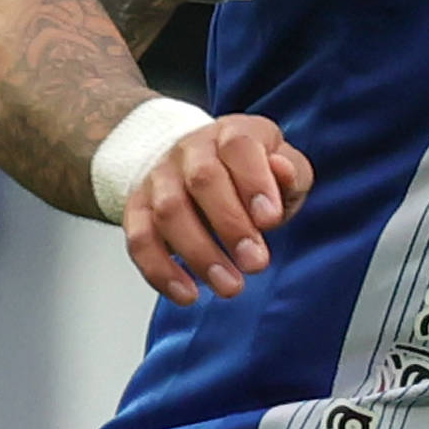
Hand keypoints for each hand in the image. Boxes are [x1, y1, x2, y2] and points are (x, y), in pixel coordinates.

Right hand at [122, 114, 315, 303]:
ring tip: (230, 285)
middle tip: (255, 262)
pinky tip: (188, 294)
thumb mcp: (281, 167)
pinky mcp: (138, 209)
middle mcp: (191, 150)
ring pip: (169, 211)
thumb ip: (290, 173)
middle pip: (202, 179)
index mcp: (232, 134)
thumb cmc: (247, 174)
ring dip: (199, 254)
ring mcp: (160, 178)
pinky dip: (161, 271)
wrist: (192, 166)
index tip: (269, 220)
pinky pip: (140, 239)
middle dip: (230, 225)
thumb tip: (282, 172)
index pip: (239, 146)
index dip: (254, 182)